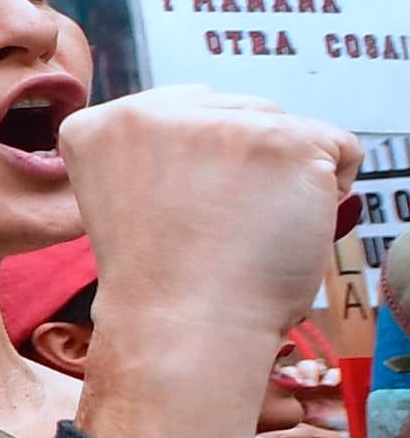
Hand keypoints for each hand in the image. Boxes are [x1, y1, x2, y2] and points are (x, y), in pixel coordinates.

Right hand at [58, 88, 357, 345]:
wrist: (181, 328)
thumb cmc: (163, 280)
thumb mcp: (129, 195)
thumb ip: (159, 151)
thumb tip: (224, 132)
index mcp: (97, 126)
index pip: (182, 112)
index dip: (198, 166)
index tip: (181, 213)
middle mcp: (148, 110)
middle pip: (235, 109)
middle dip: (243, 163)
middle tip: (216, 225)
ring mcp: (215, 121)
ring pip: (284, 126)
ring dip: (284, 174)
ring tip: (248, 227)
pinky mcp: (279, 139)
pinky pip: (340, 146)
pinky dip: (333, 187)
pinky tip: (289, 223)